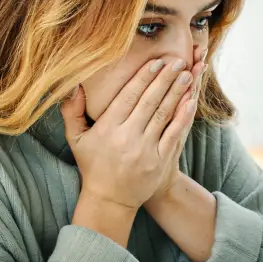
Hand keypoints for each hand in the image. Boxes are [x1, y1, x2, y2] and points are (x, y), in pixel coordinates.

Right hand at [62, 57, 197, 211]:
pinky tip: (190, 102)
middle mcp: (127, 137)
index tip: (155, 62)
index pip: (128, 97)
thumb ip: (72, 111)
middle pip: (149, 101)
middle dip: (164, 79)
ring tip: (187, 75)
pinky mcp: (159, 161)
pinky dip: (183, 117)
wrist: (110, 200)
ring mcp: (145, 150)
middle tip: (177, 61)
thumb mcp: (76, 139)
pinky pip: (174, 134)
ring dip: (176, 93)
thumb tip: (73, 85)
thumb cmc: (93, 165)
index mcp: (108, 128)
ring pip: (163, 114)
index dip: (143, 78)